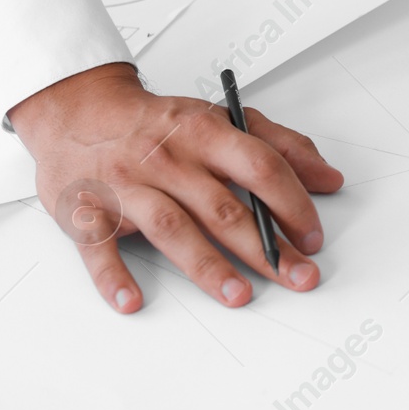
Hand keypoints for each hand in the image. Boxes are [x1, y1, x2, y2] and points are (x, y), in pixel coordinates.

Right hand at [9, 63, 343, 313]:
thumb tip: (329, 178)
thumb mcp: (223, 120)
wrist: (78, 109)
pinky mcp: (86, 211)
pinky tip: (132, 300)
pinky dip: (112, 275)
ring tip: (239, 294)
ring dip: (206, 265)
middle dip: (264, 248)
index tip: (312, 237)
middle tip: (297, 277)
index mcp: (205, 133)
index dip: (292, 203)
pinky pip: (97, 245)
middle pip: (222, 207)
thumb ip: (282, 146)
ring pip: (171, 227)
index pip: (261, 167)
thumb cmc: (159, 124)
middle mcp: (167, 158)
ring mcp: (125, 185)